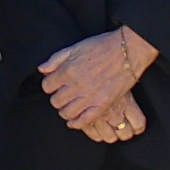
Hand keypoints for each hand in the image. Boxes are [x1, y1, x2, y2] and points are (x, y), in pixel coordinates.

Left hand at [36, 26, 158, 134]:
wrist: (128, 50)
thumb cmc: (103, 46)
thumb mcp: (76, 47)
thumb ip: (56, 59)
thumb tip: (42, 70)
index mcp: (67, 71)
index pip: (47, 86)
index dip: (50, 85)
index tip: (56, 85)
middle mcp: (76, 86)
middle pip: (55, 101)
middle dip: (57, 98)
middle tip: (64, 95)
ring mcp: (89, 97)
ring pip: (66, 112)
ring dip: (65, 111)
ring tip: (69, 106)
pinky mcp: (102, 105)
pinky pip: (83, 121)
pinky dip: (76, 123)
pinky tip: (75, 120)